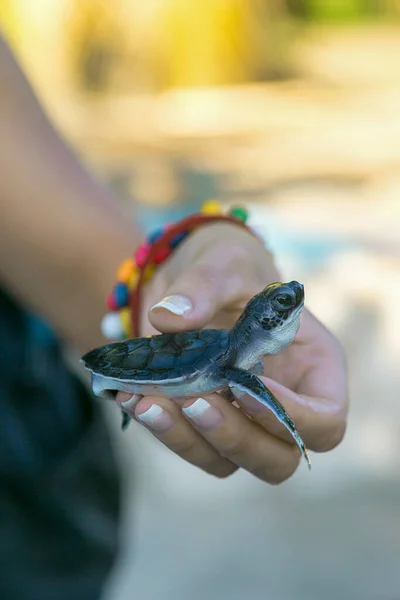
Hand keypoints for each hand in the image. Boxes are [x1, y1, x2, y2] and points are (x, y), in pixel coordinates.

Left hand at [117, 223, 347, 483]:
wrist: (195, 275)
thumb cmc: (231, 267)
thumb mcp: (224, 262)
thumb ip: (203, 286)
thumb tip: (167, 317)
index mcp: (314, 368)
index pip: (325, 420)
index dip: (294, 418)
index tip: (247, 387)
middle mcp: (284, 403)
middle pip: (278, 457)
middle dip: (235, 437)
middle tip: (195, 401)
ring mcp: (244, 419)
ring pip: (230, 461)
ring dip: (190, 440)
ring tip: (149, 402)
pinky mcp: (205, 421)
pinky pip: (192, 445)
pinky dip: (164, 429)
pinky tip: (133, 398)